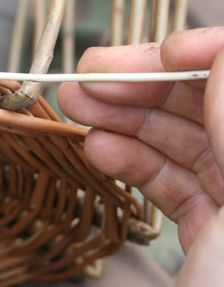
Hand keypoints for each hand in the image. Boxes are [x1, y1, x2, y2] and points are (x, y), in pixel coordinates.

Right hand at [58, 27, 223, 251]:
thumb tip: (218, 52)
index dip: (205, 55)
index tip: (161, 51)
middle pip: (206, 107)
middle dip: (144, 86)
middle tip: (88, 77)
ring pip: (181, 142)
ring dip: (123, 120)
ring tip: (77, 107)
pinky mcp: (208, 235)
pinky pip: (169, 183)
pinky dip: (130, 162)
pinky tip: (99, 148)